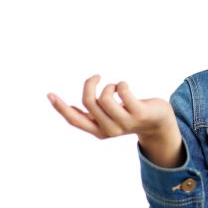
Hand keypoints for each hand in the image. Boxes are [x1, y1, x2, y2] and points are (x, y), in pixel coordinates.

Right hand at [47, 74, 175, 140]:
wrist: (158, 122)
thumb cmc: (129, 115)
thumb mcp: (108, 117)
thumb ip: (91, 114)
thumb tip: (68, 108)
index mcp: (98, 130)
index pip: (75, 120)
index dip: (60, 107)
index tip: (50, 93)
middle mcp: (109, 130)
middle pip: (89, 101)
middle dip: (90, 83)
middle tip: (97, 77)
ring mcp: (124, 123)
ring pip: (104, 97)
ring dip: (109, 86)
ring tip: (117, 88)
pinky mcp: (138, 113)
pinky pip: (121, 91)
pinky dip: (121, 84)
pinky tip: (125, 87)